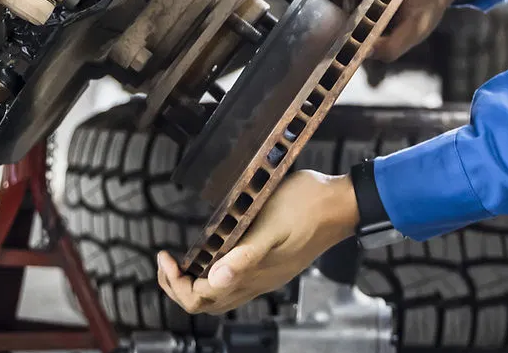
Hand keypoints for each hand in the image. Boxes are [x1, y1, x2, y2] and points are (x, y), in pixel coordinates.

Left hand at [156, 170, 358, 313]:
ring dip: (195, 283)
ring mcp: (265, 275)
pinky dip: (213, 275)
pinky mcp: (272, 265)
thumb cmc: (308, 206)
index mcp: (253, 274)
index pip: (200, 297)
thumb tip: (215, 277)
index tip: (166, 255)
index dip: (176, 282)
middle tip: (167, 261)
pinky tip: (212, 254)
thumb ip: (244, 254)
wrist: (341, 204)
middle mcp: (257, 281)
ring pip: (219, 296)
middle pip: (206, 303)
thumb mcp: (271, 225)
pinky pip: (234, 284)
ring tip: (182, 261)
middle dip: (179, 287)